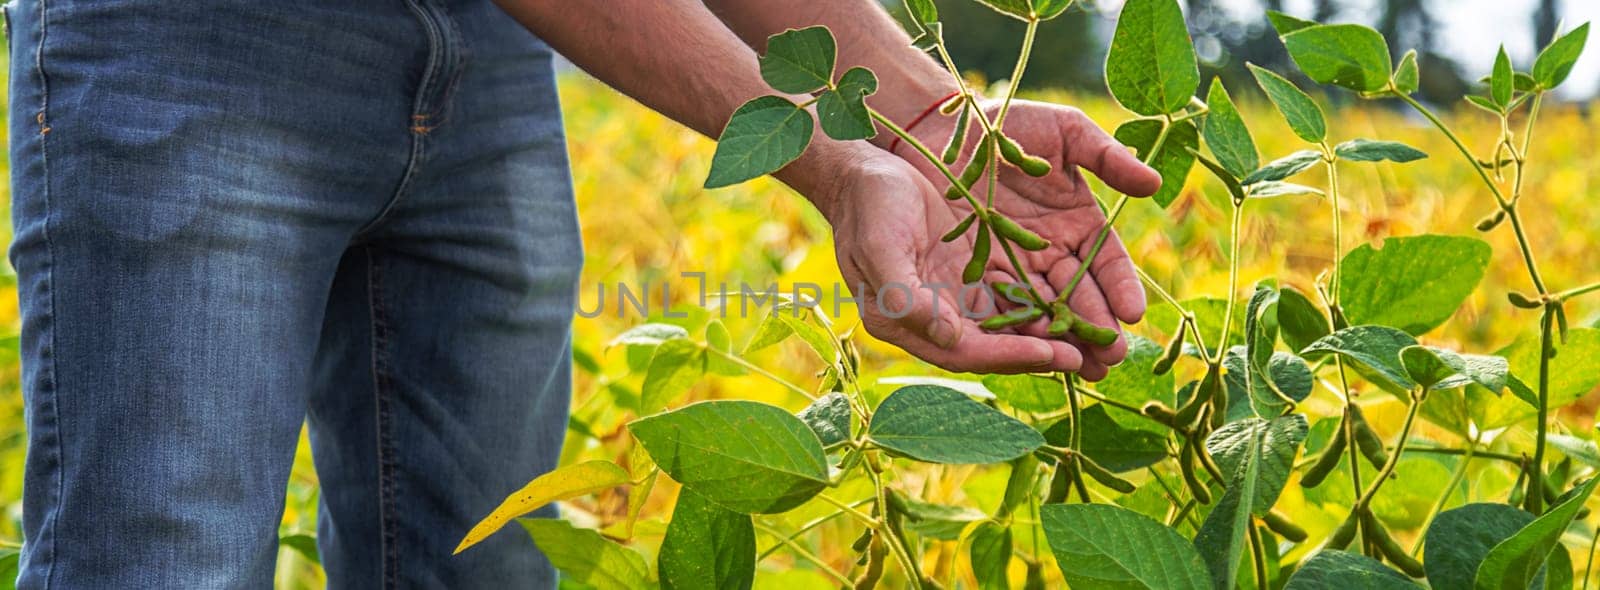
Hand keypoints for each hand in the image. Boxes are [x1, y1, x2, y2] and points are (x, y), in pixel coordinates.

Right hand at [823, 149, 1082, 374]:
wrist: (864, 171)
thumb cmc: (867, 207)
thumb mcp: (880, 247)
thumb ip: (908, 295)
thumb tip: (947, 336)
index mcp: (902, 322)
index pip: (964, 350)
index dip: (1010, 355)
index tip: (1054, 353)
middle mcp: (931, 318)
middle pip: (993, 347)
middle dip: (1042, 353)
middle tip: (1091, 359)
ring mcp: (952, 296)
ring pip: (1008, 324)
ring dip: (1049, 333)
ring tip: (1096, 339)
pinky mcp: (969, 272)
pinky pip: (1011, 294)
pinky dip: (1041, 301)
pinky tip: (1077, 302)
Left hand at [880, 98, 1161, 378]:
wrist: (942, 127)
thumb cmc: (1009, 123)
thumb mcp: (1065, 133)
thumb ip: (1107, 158)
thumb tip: (1154, 185)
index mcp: (1079, 222)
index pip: (1107, 263)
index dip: (1120, 288)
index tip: (1132, 313)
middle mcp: (1051, 251)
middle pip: (1078, 296)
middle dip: (1097, 327)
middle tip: (1112, 358)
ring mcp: (1014, 264)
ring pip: (1043, 308)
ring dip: (1061, 338)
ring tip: (1081, 367)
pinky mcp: (977, 272)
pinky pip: (1000, 303)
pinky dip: (1016, 327)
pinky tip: (1031, 350)